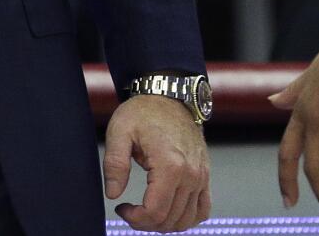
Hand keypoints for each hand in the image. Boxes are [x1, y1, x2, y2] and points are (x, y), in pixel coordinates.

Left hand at [102, 92, 210, 230]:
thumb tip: (113, 194)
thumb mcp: (119, 132)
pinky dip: (188, 218)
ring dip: (164, 224)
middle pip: (170, 219)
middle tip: (131, 211)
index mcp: (170, 165)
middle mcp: (191, 174)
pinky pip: (203, 209)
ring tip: (147, 211)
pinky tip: (170, 212)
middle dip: (146, 223)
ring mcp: (201, 176)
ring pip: (186, 219)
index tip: (122, 208)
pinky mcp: (205, 175)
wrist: (169, 95)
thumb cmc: (144, 111)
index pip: (155, 212)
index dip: (134, 218)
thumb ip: (114, 164)